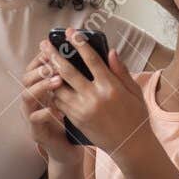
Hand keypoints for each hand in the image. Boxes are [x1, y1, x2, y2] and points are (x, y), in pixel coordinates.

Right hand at [20, 61, 81, 167]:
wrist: (70, 150)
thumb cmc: (75, 121)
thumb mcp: (76, 97)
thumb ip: (78, 78)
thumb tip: (89, 55)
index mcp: (41, 89)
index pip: (35, 67)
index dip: (42, 57)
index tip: (54, 48)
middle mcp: (33, 100)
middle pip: (26, 78)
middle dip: (40, 68)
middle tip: (54, 62)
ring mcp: (31, 115)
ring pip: (27, 96)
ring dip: (41, 86)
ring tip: (57, 81)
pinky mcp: (36, 132)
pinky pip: (35, 119)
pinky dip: (45, 113)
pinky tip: (57, 109)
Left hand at [45, 31, 151, 156]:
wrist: (130, 146)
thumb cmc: (135, 117)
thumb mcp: (134, 92)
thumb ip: (121, 71)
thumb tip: (110, 51)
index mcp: (111, 87)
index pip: (91, 60)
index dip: (79, 44)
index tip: (70, 32)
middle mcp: (94, 97)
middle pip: (68, 71)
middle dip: (54, 55)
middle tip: (44, 43)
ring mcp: (82, 110)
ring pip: (59, 87)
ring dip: (49, 73)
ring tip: (43, 61)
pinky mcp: (76, 120)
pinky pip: (59, 102)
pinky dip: (53, 90)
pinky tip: (49, 81)